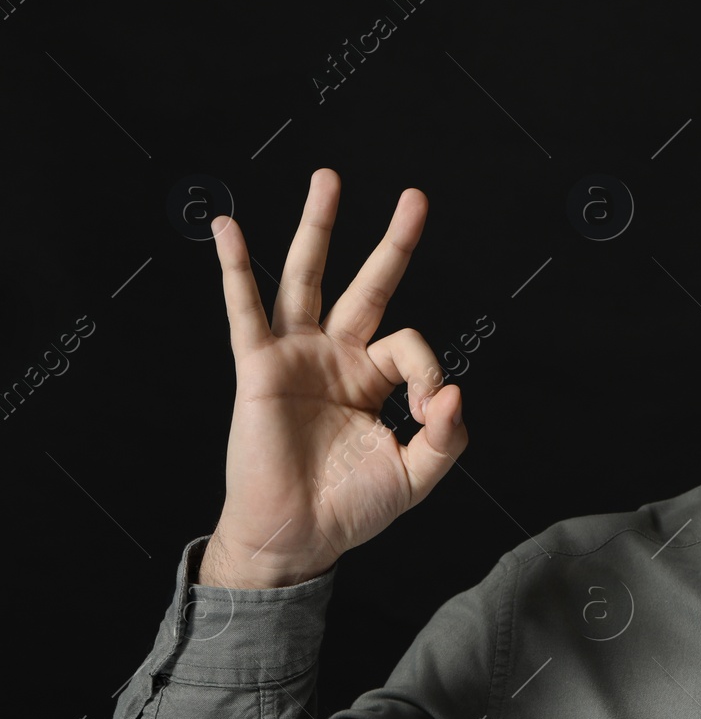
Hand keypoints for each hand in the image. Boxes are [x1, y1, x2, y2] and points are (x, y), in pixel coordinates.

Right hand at [198, 168, 467, 588]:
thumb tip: (457, 391)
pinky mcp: (258, 368)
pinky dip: (234, 267)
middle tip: (416, 196)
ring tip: (329, 180)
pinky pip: (244, 309)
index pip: (410, 345)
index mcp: (374, 378)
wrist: (298, 538)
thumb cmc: (352, 508)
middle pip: (368, 285)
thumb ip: (446, 438)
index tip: (429, 413)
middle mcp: (337, 357)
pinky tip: (226, 227)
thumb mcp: (415, 476)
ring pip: (307, 279)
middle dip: (392, 242)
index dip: (429, 373)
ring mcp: (297, 356)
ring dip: (317, 228)